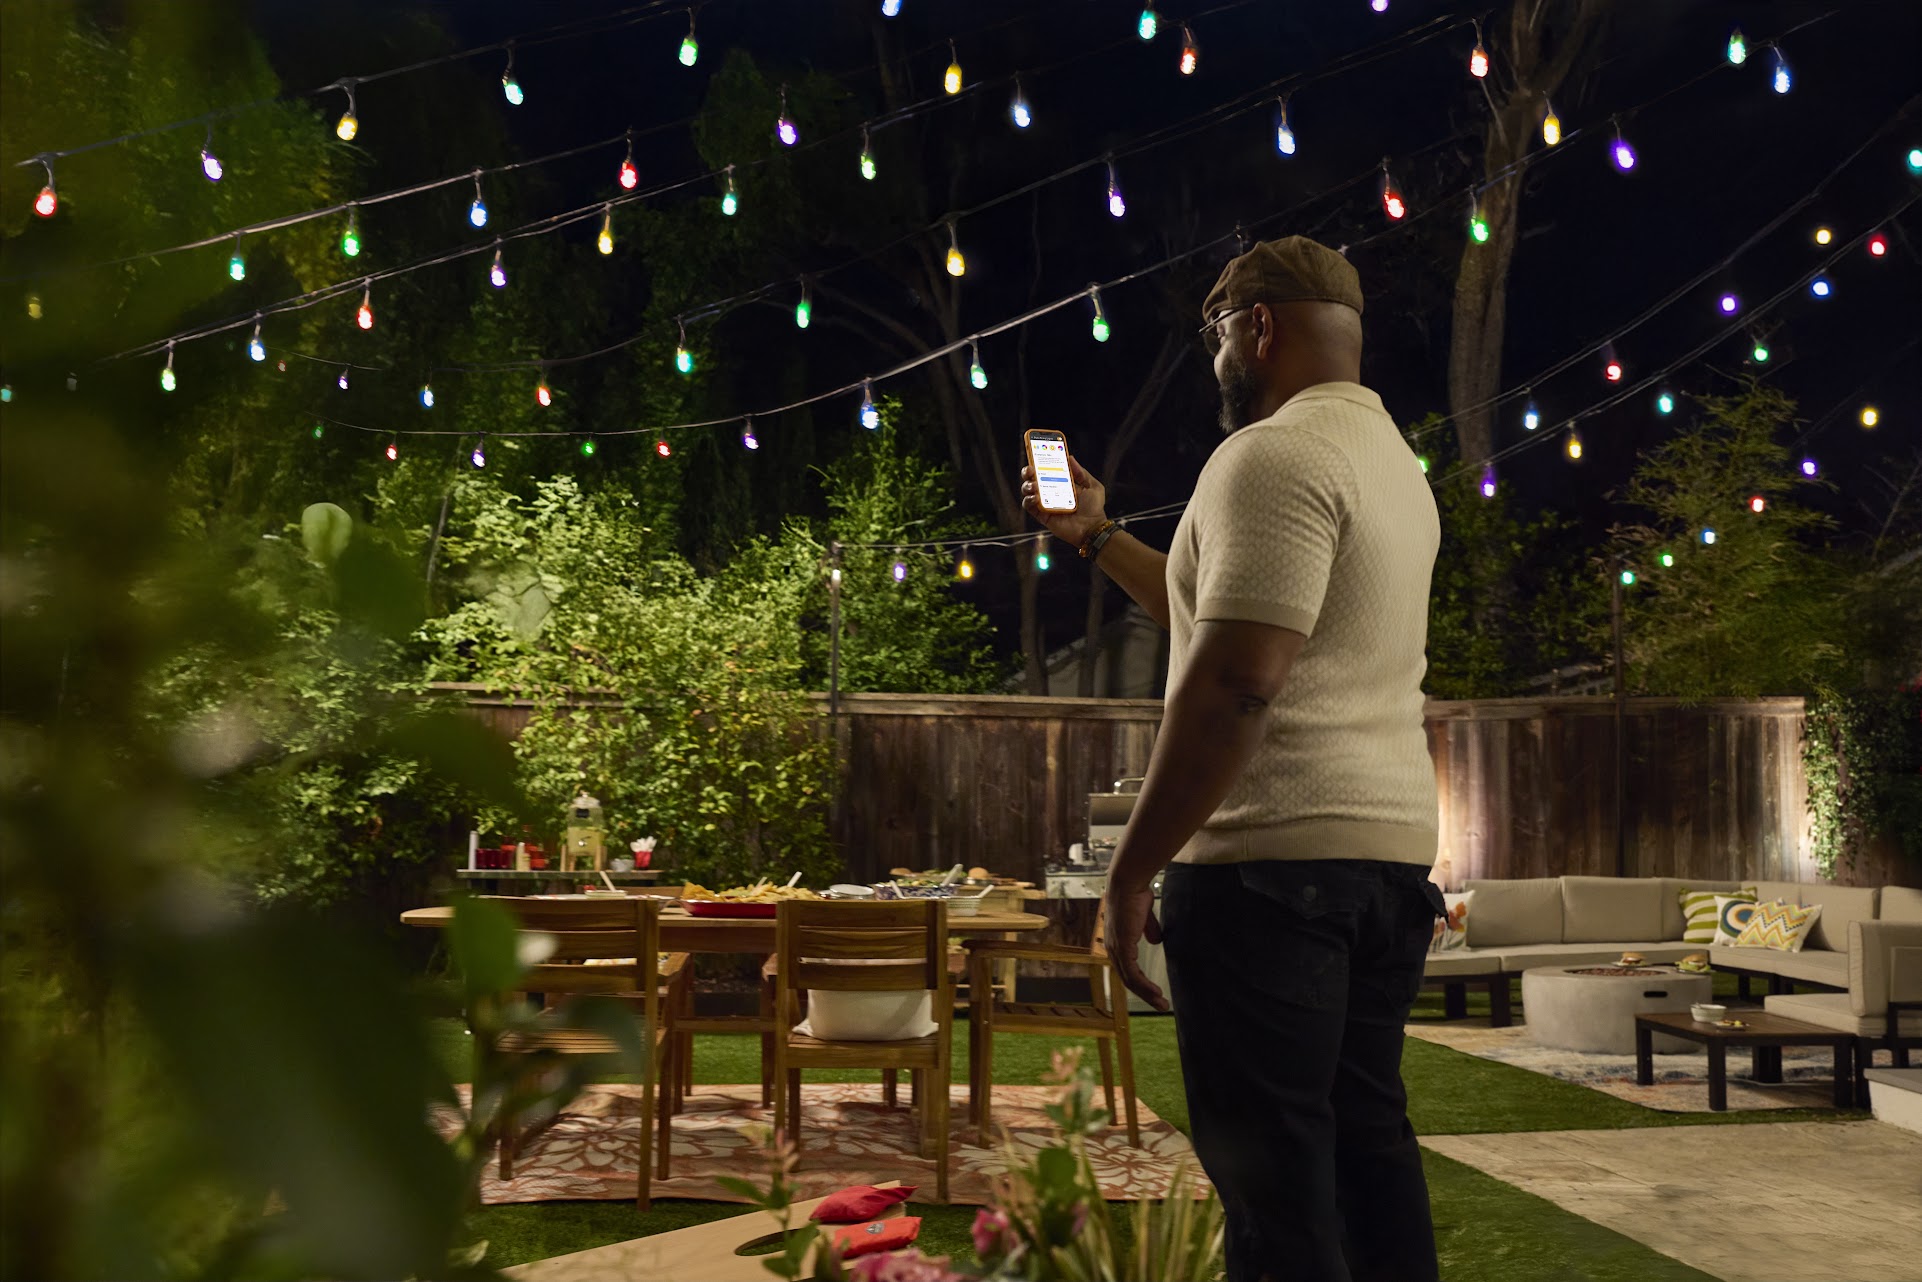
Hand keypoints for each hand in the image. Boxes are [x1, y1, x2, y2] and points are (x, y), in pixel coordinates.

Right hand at [1020, 454, 1107, 549]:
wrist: (1092, 528)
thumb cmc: (1094, 508)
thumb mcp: (1093, 486)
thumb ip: (1081, 472)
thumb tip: (1070, 457)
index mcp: (1062, 483)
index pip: (1048, 469)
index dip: (1040, 461)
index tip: (1036, 451)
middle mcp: (1051, 492)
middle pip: (1033, 478)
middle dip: (1028, 471)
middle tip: (1030, 469)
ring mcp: (1046, 503)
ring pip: (1028, 491)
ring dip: (1027, 485)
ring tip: (1034, 485)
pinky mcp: (1042, 515)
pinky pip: (1029, 506)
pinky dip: (1028, 500)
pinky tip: (1035, 497)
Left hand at [1101, 883, 1167, 1011]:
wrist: (1128, 883)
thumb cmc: (1135, 895)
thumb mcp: (1144, 916)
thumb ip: (1148, 929)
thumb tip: (1156, 941)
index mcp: (1116, 942)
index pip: (1127, 969)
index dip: (1141, 982)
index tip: (1155, 992)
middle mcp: (1112, 948)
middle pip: (1128, 979)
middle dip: (1145, 994)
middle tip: (1160, 1004)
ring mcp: (1116, 949)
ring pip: (1131, 981)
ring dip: (1147, 994)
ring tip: (1161, 1003)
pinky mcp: (1122, 948)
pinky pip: (1133, 974)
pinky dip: (1144, 986)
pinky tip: (1155, 993)